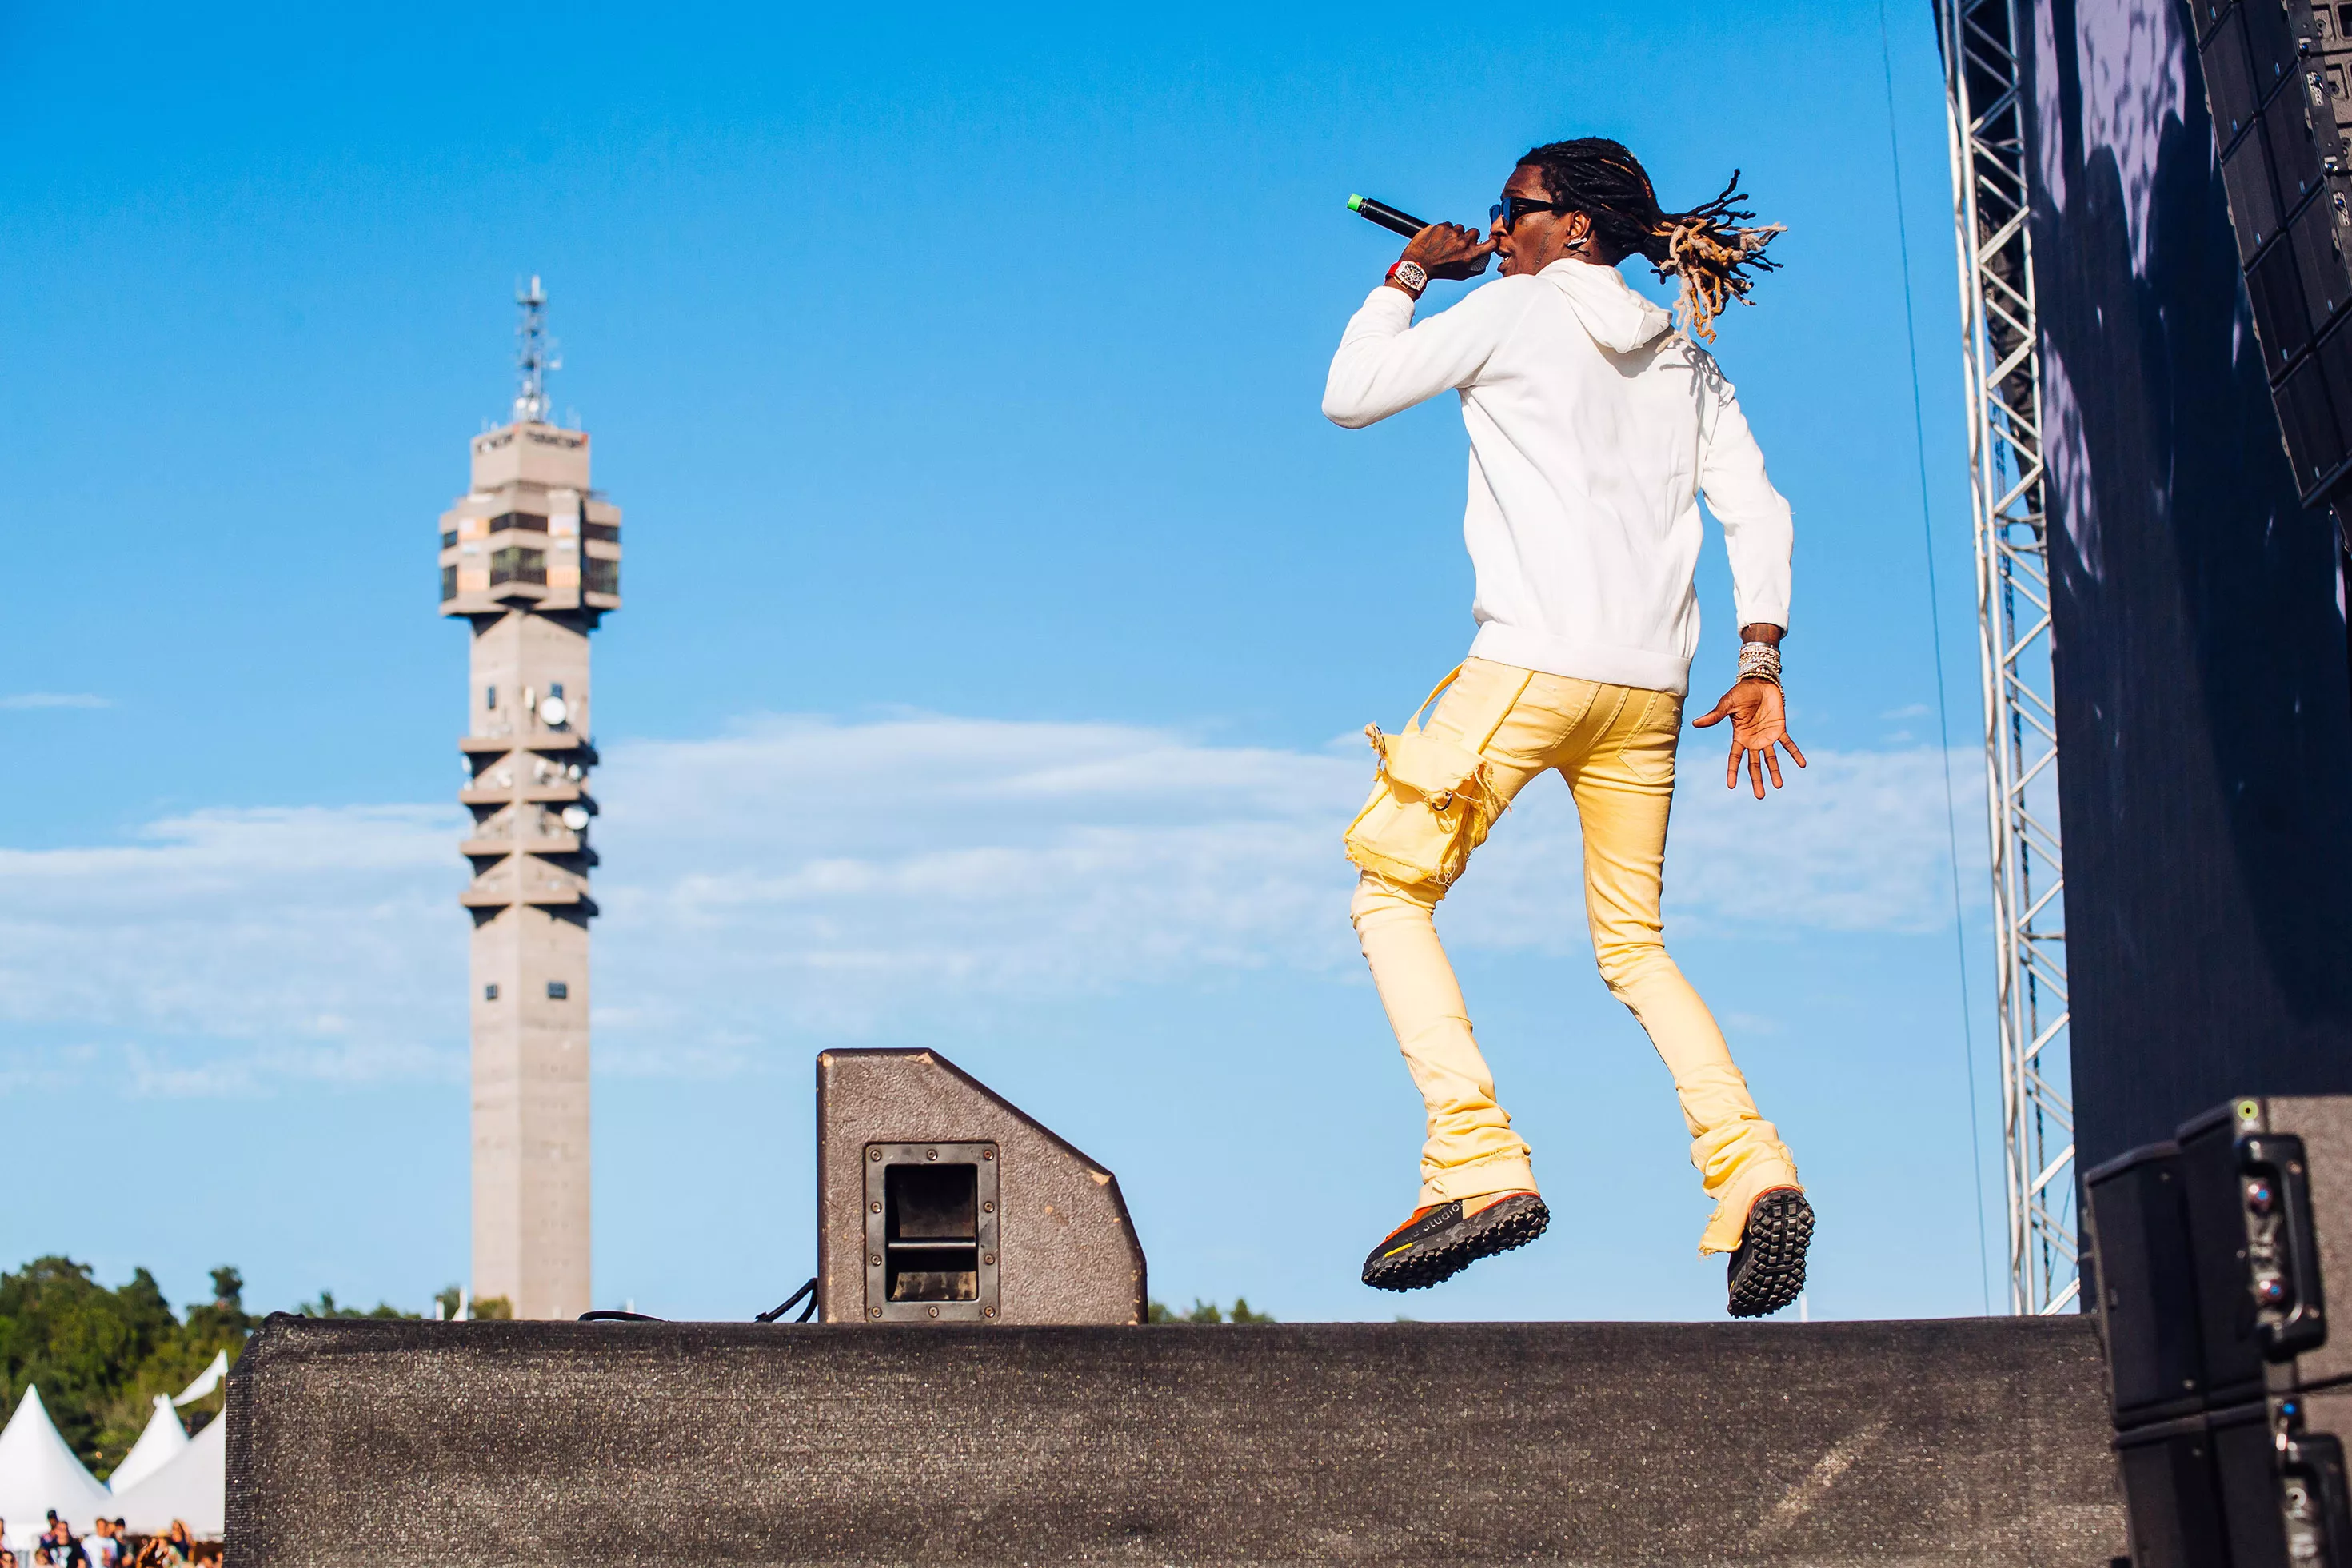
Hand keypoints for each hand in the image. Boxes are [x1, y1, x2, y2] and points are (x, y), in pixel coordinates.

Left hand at [1401, 222, 1495, 280]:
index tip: (1490, 239)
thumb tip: (1483, 265)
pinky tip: (1438, 239)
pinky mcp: (1442, 227)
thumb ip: (1475, 269)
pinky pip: (1447, 225)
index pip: (1491, 244)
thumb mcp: (1460, 275)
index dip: (1493, 240)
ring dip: (1455, 233)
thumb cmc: (1439, 271)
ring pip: (1459, 228)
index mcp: (1470, 255)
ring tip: (1445, 243)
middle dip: (1469, 236)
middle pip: (1474, 232)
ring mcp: (1452, 233)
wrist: (1418, 265)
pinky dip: (1444, 231)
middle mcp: (1463, 243)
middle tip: (1460, 243)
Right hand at [1691, 678, 1806, 798]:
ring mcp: (1767, 736)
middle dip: (1757, 780)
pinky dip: (1795, 754)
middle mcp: (1753, 741)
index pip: (1734, 758)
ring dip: (1775, 772)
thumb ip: (1715, 716)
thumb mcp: (1727, 704)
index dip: (1733, 771)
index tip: (1731, 786)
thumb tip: (1695, 724)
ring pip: (1771, 759)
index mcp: (1739, 737)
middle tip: (1760, 795)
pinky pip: (1789, 744)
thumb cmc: (1741, 692)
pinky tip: (1802, 765)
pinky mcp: (1780, 729)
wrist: (1760, 683)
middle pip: (1754, 764)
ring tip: (1778, 786)